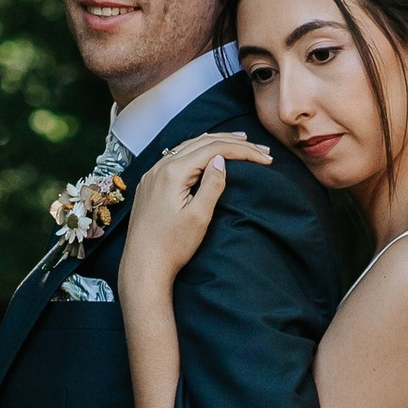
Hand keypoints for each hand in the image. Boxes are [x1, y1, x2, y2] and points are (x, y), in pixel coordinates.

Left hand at [121, 134, 272, 291]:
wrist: (142, 265)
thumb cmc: (171, 247)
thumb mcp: (199, 217)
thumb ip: (212, 185)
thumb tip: (220, 160)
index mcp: (173, 172)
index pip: (214, 149)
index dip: (243, 151)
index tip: (265, 158)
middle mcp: (159, 167)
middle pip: (201, 142)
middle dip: (232, 142)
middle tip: (258, 147)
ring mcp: (152, 174)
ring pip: (188, 147)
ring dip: (214, 143)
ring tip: (238, 142)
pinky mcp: (150, 184)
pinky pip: (176, 157)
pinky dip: (197, 152)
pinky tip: (206, 155)